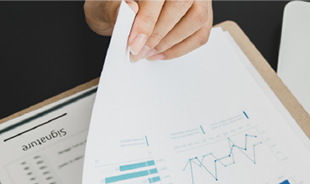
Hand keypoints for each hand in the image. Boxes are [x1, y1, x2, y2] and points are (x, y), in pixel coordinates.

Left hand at [84, 0, 212, 60]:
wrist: (119, 10)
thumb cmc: (115, 5)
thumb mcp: (106, 4)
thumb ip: (116, 6)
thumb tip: (131, 9)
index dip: (147, 22)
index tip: (134, 44)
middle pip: (181, 4)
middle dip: (158, 35)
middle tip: (139, 52)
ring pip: (196, 18)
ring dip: (171, 42)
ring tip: (149, 52)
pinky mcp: (202, 11)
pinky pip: (201, 32)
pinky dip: (181, 48)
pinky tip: (161, 53)